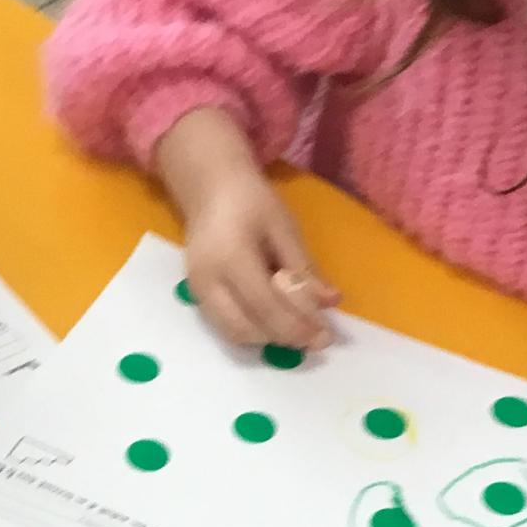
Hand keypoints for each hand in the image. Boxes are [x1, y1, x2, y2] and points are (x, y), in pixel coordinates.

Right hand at [154, 107, 336, 350]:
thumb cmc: (251, 201)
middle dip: (283, 338)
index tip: (325, 337)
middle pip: (246, 328)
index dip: (296, 326)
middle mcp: (207, 278)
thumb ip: (304, 268)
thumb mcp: (284, 227)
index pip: (264, 305)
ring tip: (298, 330)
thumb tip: (331, 302)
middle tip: (315, 338)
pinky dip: (254, 330)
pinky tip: (277, 321)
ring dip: (269, 338)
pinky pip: (226, 325)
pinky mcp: (195, 294)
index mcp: (230, 256)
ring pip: (234, 333)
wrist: (210, 188)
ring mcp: (196, 289)